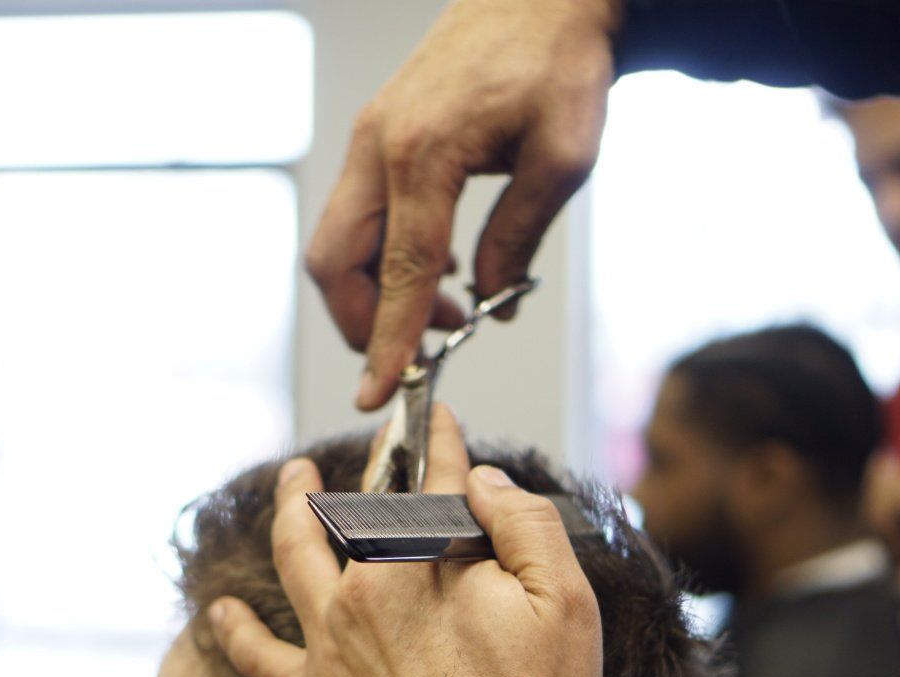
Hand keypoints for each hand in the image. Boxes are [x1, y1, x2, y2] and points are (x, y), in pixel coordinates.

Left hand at [208, 404, 603, 676]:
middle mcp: (369, 590)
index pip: (437, 481)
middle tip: (371, 441)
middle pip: (357, 511)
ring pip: (296, 557)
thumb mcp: (565, 605)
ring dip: (290, 513)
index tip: (436, 416)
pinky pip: (260, 659)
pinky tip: (217, 613)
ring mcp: (333, 644)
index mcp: (430, 559)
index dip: (441, 443)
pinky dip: (234, 634)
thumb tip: (485, 482)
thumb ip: (526, 527)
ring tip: (291, 486)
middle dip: (367, 466)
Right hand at [309, 0, 617, 410]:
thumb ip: (519, 234)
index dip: (387, 341)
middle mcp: (378, 147)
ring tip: (441, 311)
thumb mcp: (564, 155)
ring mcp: (369, 140)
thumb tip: (489, 299)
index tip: (378, 393)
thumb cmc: (556, 60)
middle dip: (363, 323)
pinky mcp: (376, 138)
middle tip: (421, 351)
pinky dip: (380, 258)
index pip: (397, 271)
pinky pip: (356, 215)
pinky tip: (437, 266)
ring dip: (373, 292)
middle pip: (335, 262)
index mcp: (422, 153)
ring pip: (336, 243)